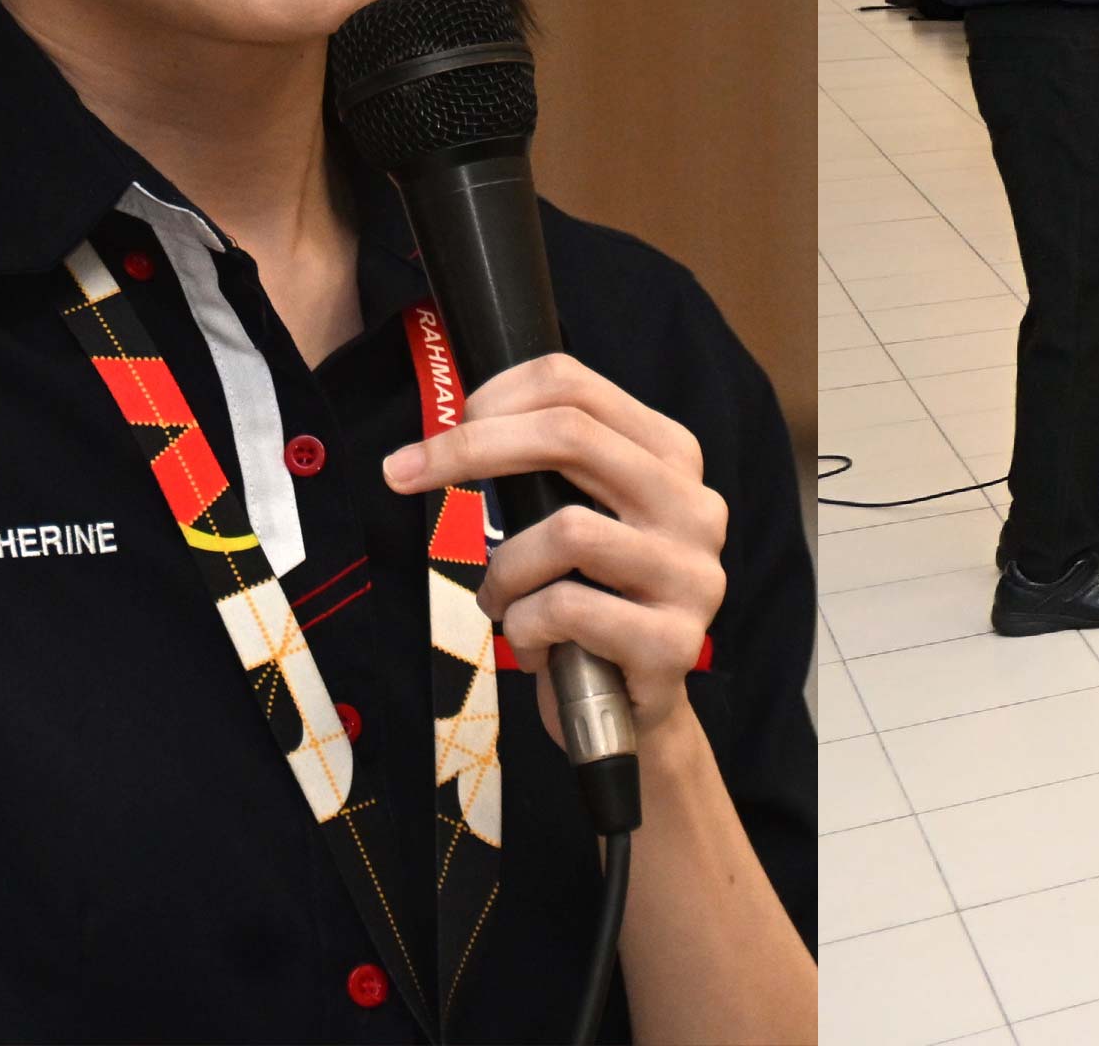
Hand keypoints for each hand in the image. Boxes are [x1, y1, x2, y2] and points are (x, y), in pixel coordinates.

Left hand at [386, 353, 730, 740]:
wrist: (632, 710)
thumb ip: (549, 469)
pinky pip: (565, 610)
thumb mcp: (579, 516)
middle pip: (572, 435)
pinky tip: (535, 647)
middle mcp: (695, 505)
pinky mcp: (672, 642)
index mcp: (671, 458)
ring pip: (566, 531)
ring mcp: (692, 573)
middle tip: (402, 472)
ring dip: (504, 571)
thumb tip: (458, 422)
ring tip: (501, 602)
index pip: (578, 388)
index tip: (435, 434)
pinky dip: (524, 627)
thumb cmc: (590, 601)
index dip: (495, 397)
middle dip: (471, 447)